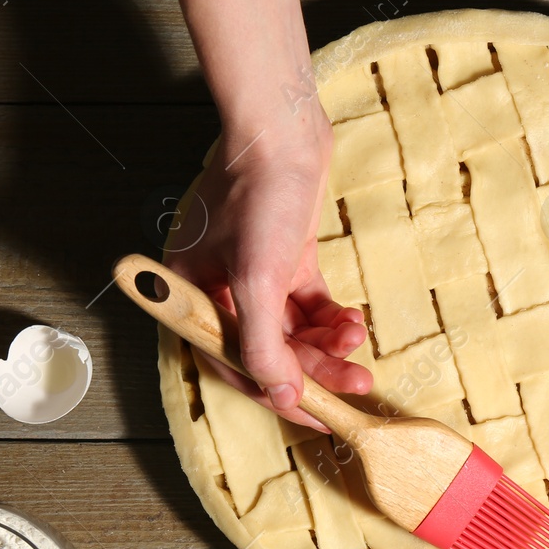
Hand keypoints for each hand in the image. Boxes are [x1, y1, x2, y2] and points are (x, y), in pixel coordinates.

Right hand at [166, 111, 370, 431]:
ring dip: (327, 344)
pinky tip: (353, 320)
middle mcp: (218, 291)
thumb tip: (281, 399)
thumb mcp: (257, 279)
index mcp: (191, 297)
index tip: (317, 418)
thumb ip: (264, 346)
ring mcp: (255, 275)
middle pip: (269, 352)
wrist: (282, 131)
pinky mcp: (287, 259)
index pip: (233, 366)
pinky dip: (331, 318)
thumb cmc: (258, 194)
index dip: (276, 396)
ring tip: (357, 343)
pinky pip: (309, 307)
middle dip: (314, 370)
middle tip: (356, 385)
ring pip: (293, 331)